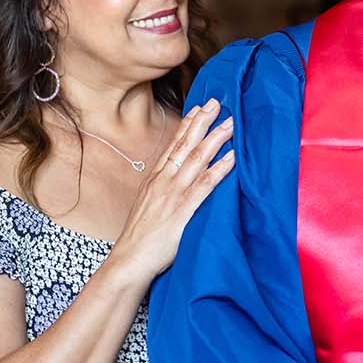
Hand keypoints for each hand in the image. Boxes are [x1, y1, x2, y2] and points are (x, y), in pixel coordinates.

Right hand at [108, 100, 234, 282]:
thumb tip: (175, 182)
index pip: (173, 146)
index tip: (199, 107)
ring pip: (196, 159)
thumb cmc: (140, 239)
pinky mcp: (183, 210)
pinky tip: (232, 157)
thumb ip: (162, 192)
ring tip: (231, 123)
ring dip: (215, 138)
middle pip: (185, 145)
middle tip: (218, 102)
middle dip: (203, 121)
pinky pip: (205, 185)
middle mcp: (163, 181)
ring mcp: (173, 194)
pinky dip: (219, 169)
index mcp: (155, 179)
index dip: (187, 125)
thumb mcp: (148, 207)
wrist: (129, 261)